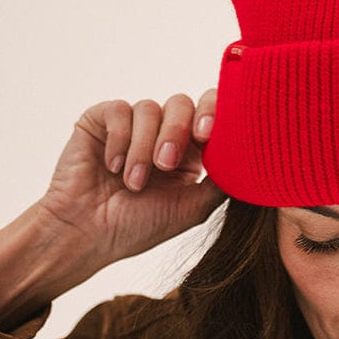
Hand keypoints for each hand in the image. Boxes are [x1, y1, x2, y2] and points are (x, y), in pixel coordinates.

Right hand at [0, 91, 223, 329]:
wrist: (86, 235)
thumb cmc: (137, 227)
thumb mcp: (191, 209)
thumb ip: (221, 182)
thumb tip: (253, 161)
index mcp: (189, 152)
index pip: (210, 116)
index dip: (214, 116)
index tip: (208, 135)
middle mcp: (163, 133)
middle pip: (182, 103)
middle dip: (177, 131)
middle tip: (166, 164)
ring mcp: (132, 125)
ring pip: (150, 108)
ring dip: (143, 148)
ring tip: (133, 183)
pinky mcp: (101, 120)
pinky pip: (120, 110)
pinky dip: (119, 140)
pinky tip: (111, 168)